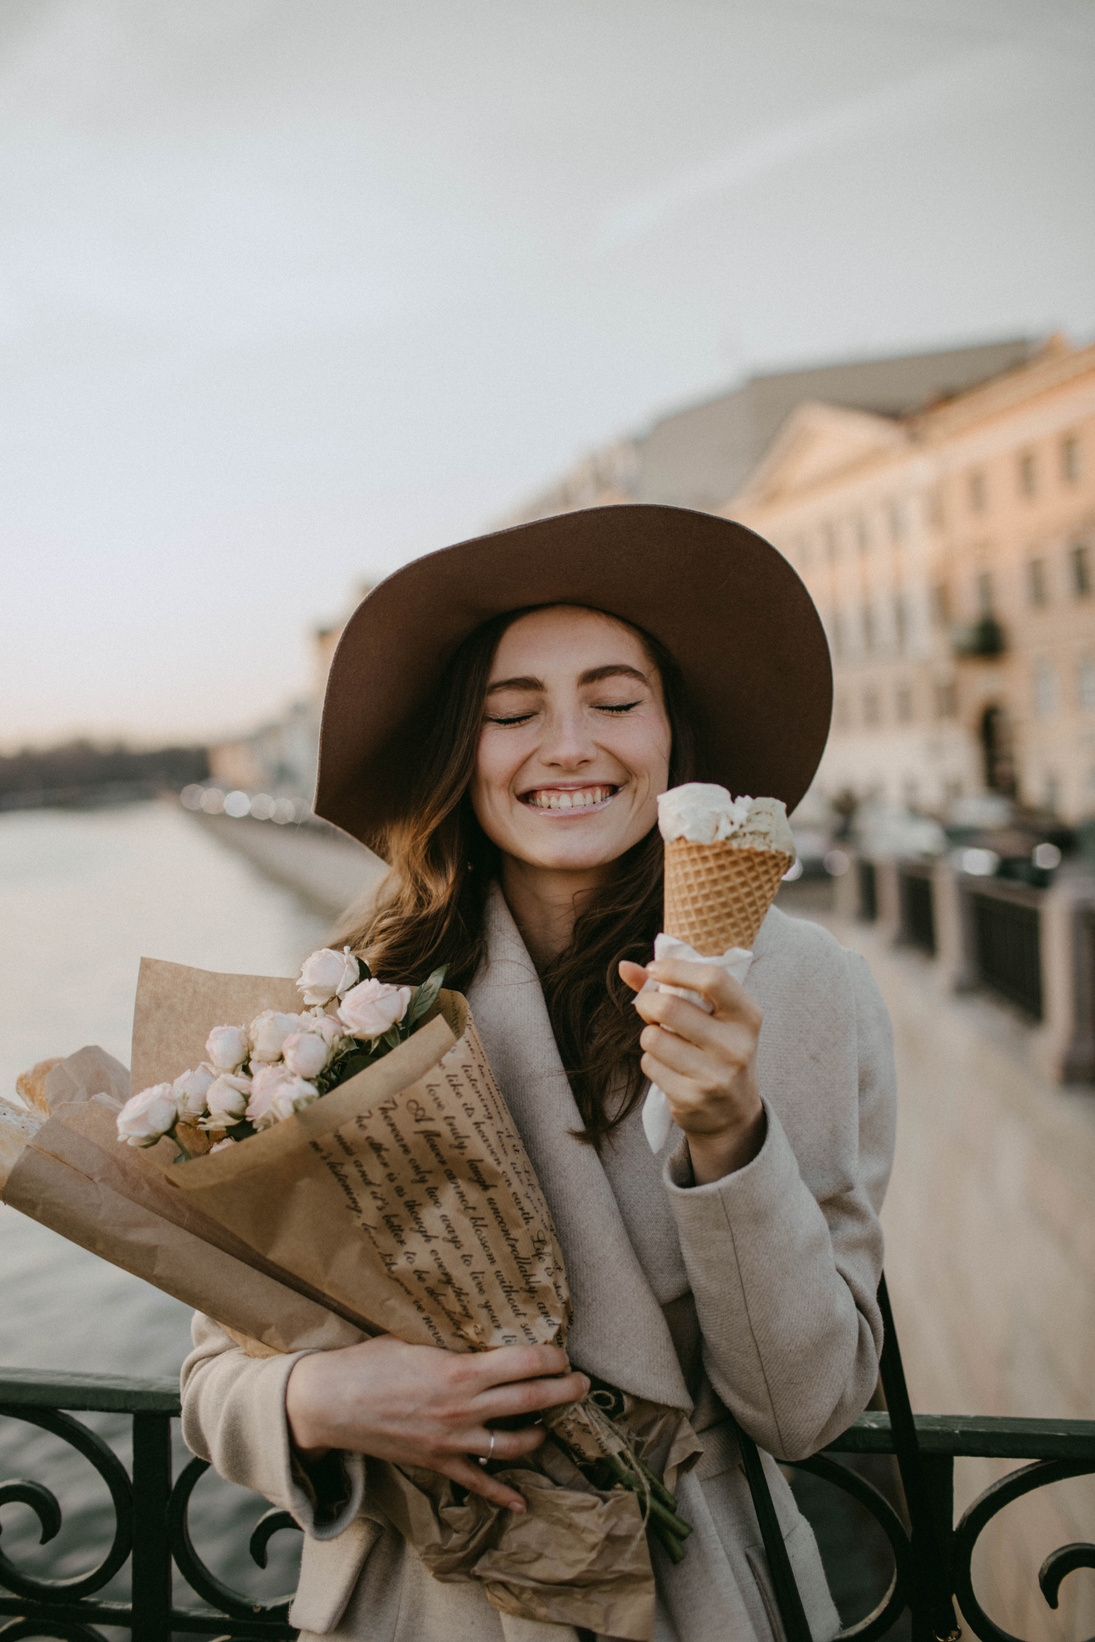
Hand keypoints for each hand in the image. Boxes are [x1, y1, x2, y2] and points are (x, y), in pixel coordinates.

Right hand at [285, 1335, 588, 1511]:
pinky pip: (477, 1483)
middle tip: (582, 1385)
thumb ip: (450, 1344)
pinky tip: (522, 1502)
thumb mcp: (413, 1339)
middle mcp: (462, 1408)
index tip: (563, 1354)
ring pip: (512, 1445)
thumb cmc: (368, 1362)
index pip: (521, 1363)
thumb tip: (479, 1334)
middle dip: (563, 1392)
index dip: (549, 1358)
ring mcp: (451, 1441)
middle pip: (529, 1402)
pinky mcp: (436, 1463)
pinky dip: (502, 1495)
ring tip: (552, 1426)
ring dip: (540, 1436)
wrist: (329, 1403)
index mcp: (458, 1371)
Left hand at [619, 956, 765, 1183]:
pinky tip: (669, 1068)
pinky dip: (650, 1061)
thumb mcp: (712, 1018)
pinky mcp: (692, 1098)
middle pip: (669, 1007)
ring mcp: (715, 1075)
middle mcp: (736, 1046)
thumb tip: (624, 966)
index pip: (713, 978)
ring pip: (653, 1038)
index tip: (654, 969)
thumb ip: (672, 987)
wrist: (735, 1114)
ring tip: (664, 1042)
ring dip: (649, 1036)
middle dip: (647, 1003)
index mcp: (747, 1016)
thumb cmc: (718, 1051)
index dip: (675, 968)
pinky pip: (650, 1065)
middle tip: (648, 1007)